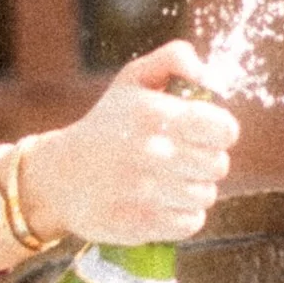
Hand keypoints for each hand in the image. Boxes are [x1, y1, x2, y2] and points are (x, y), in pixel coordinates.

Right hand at [23, 46, 237, 247]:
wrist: (60, 176)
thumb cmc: (107, 124)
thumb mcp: (132, 79)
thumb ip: (174, 58)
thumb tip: (207, 74)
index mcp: (154, 114)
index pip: (223, 129)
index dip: (221, 131)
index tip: (206, 133)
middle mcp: (151, 153)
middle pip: (218, 165)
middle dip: (206, 161)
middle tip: (183, 157)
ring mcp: (145, 192)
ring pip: (206, 195)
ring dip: (194, 189)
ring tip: (170, 180)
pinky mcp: (140, 224)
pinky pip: (191, 223)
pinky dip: (183, 215)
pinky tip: (163, 202)